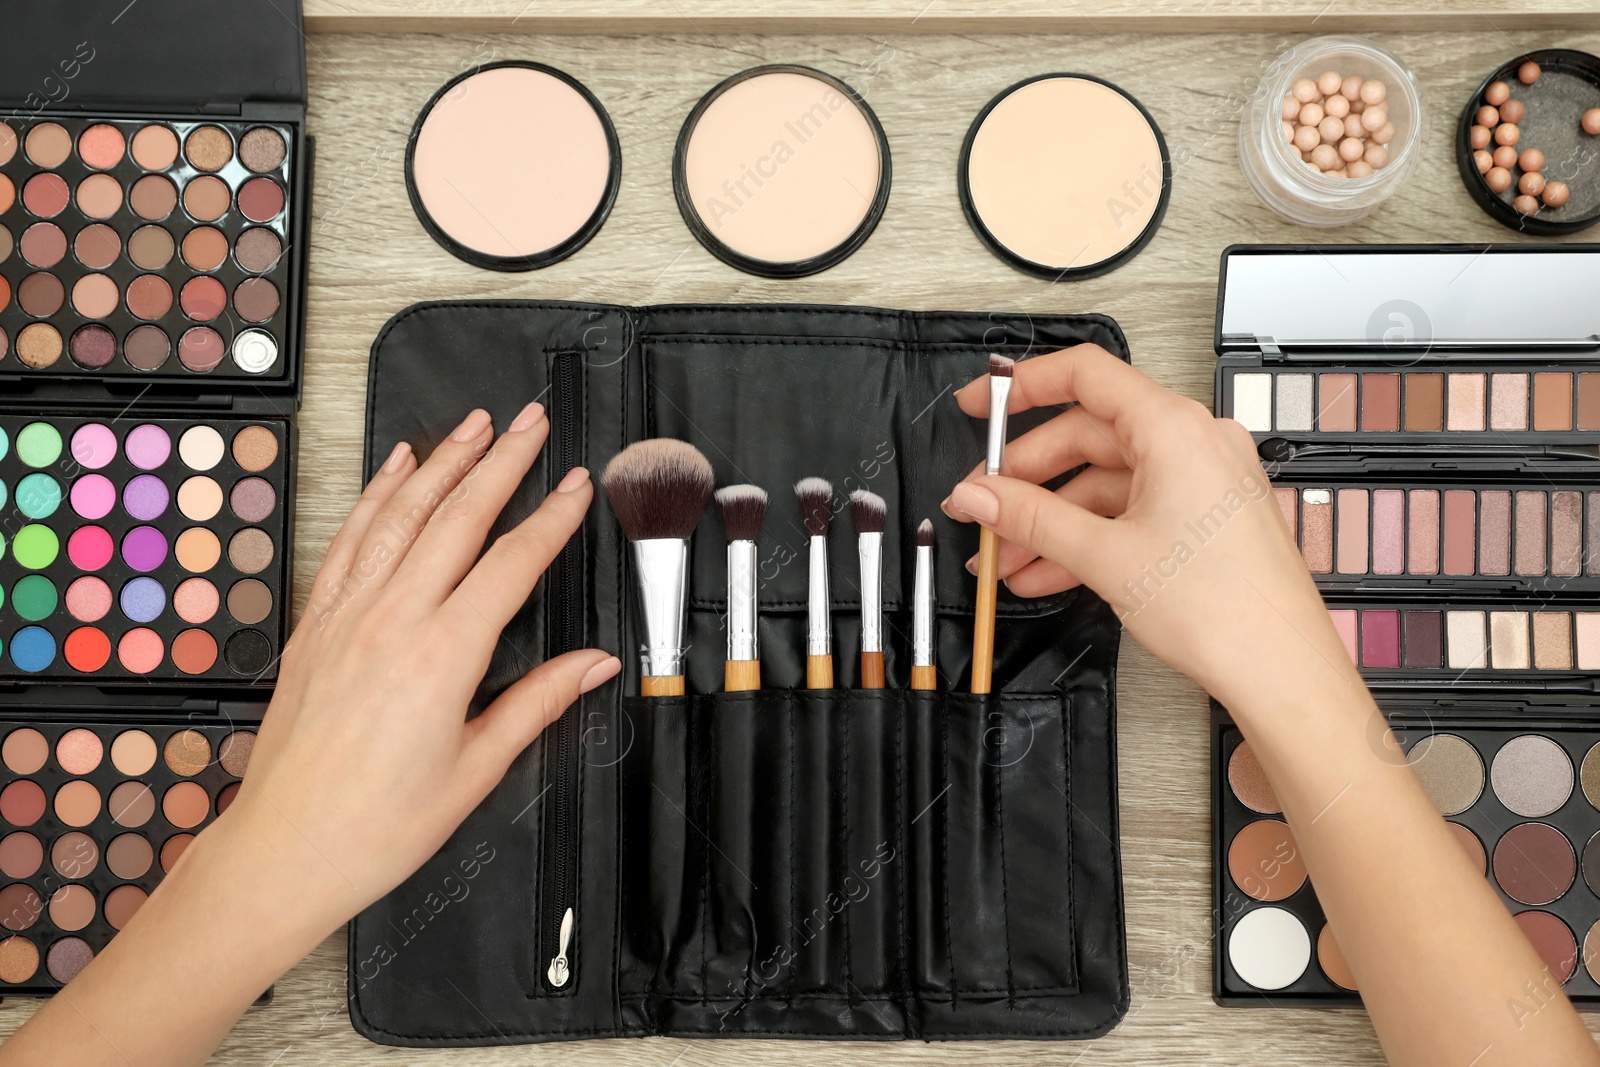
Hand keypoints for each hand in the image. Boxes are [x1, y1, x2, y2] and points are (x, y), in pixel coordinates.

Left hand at [218, 403, 619, 932]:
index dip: (551, 518)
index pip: (512, 564)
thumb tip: (593, 666)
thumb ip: (537, 704)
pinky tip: (396, 468)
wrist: (285, 850)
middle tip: (532, 422)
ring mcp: (348, 616)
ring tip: (475, 425)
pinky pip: (351, 541)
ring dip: (443, 461)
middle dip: (502, 461)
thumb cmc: (377, 825)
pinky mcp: (317, 626)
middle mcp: (392, 621)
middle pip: (457, 517)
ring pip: (402, 515)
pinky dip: (376, 496)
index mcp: (442, 657)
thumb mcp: (476, 770)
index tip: (577, 485)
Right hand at [945, 345, 1350, 704]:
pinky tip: (1043, 574)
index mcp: (1176, 429)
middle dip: (1026, 480)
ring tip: (1004, 560)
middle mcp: (1193, 443)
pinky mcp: (1201, 518)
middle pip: (1086, 436)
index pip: (1085, 376)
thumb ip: (1031, 518)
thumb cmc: (1224, 609)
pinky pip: (1128, 512)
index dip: (1022, 386)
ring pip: (1102, 484)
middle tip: (982, 509)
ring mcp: (1200, 481)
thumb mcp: (1105, 557)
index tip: (981, 405)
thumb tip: (977, 494)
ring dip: (1049, 522)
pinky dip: (1084, 538)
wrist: (1280, 669)